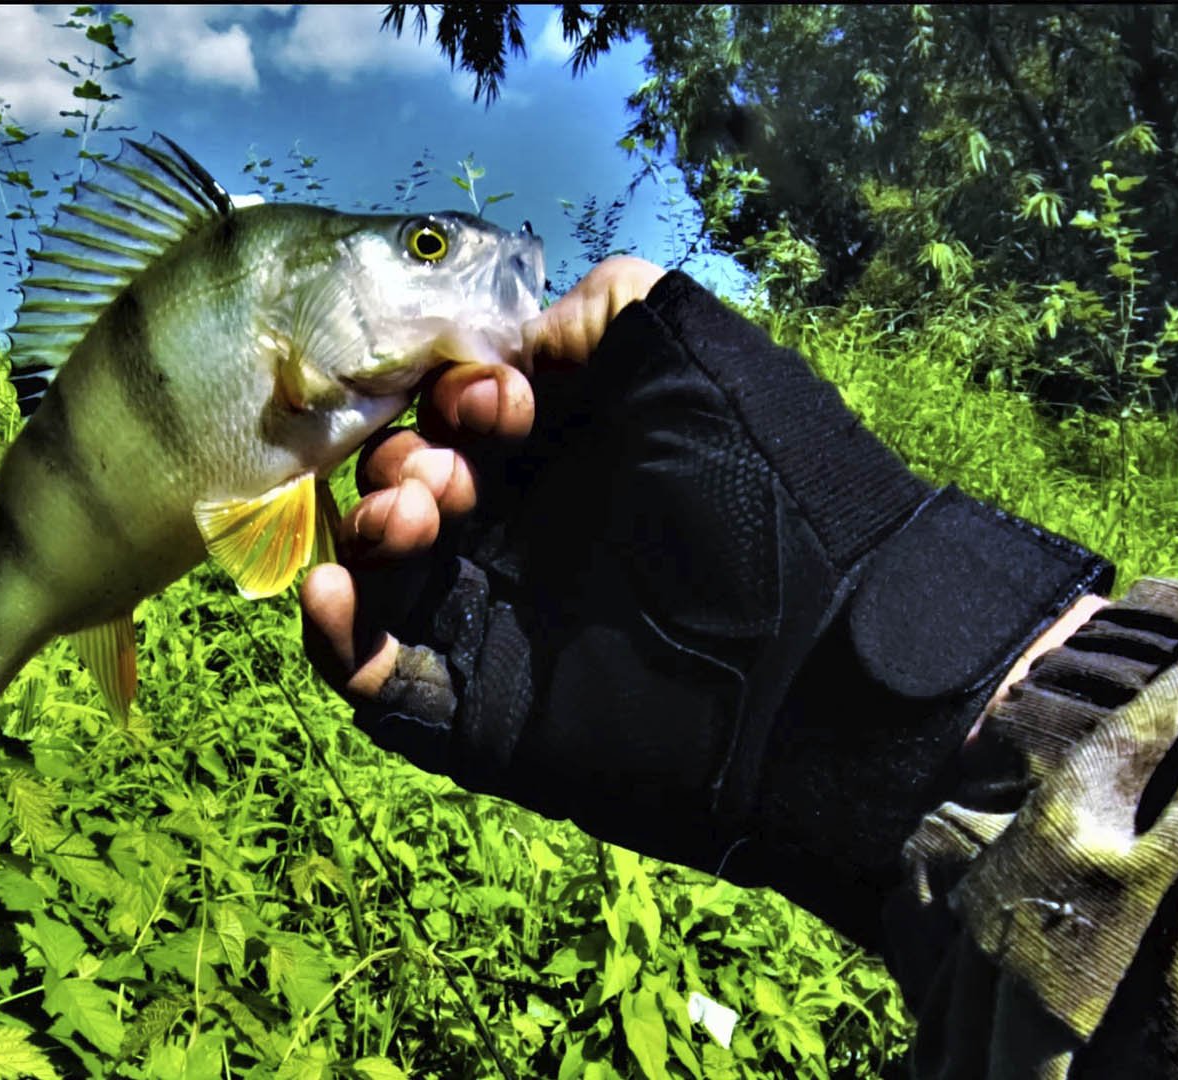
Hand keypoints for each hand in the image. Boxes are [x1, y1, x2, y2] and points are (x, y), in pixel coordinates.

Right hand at [301, 256, 1110, 919]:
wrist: (839, 662)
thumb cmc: (775, 491)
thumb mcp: (699, 355)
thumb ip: (607, 314)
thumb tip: (525, 339)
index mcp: (573, 453)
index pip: (463, 412)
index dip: (457, 392)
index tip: (499, 401)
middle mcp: (528, 533)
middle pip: (408, 488)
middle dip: (403, 464)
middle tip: (443, 479)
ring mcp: (501, 623)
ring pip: (381, 575)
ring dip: (367, 534)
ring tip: (407, 522)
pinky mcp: (484, 711)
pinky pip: (382, 679)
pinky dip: (338, 641)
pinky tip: (338, 596)